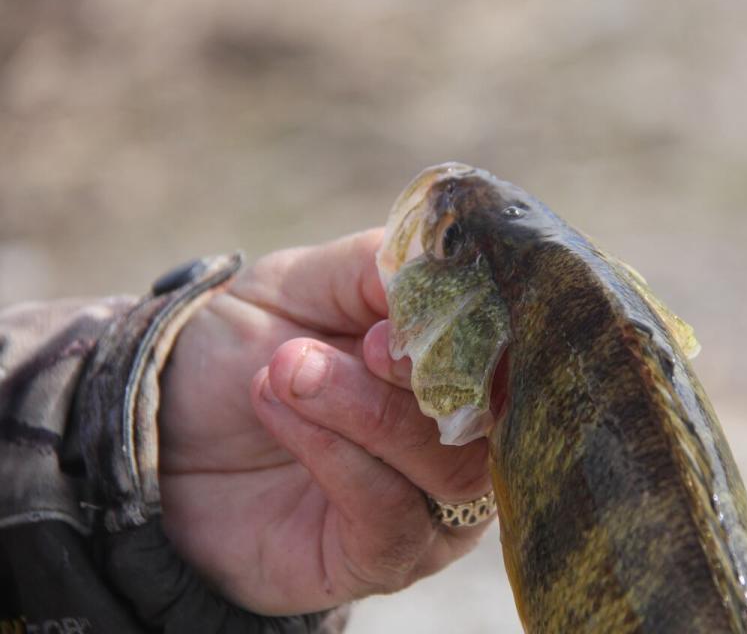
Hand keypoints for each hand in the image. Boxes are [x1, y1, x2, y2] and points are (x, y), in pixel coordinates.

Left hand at [157, 229, 492, 615]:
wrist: (165, 426)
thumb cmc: (250, 346)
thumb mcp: (304, 283)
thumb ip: (373, 265)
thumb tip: (439, 259)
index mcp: (459, 372)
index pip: (510, 357)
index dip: (474, 331)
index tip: (403, 307)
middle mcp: (463, 445)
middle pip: (492, 422)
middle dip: (419, 378)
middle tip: (353, 342)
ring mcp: (430, 508)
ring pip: (451, 472)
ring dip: (366, 411)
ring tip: (288, 369)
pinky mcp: (382, 559)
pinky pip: (392, 518)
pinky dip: (335, 455)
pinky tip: (276, 408)